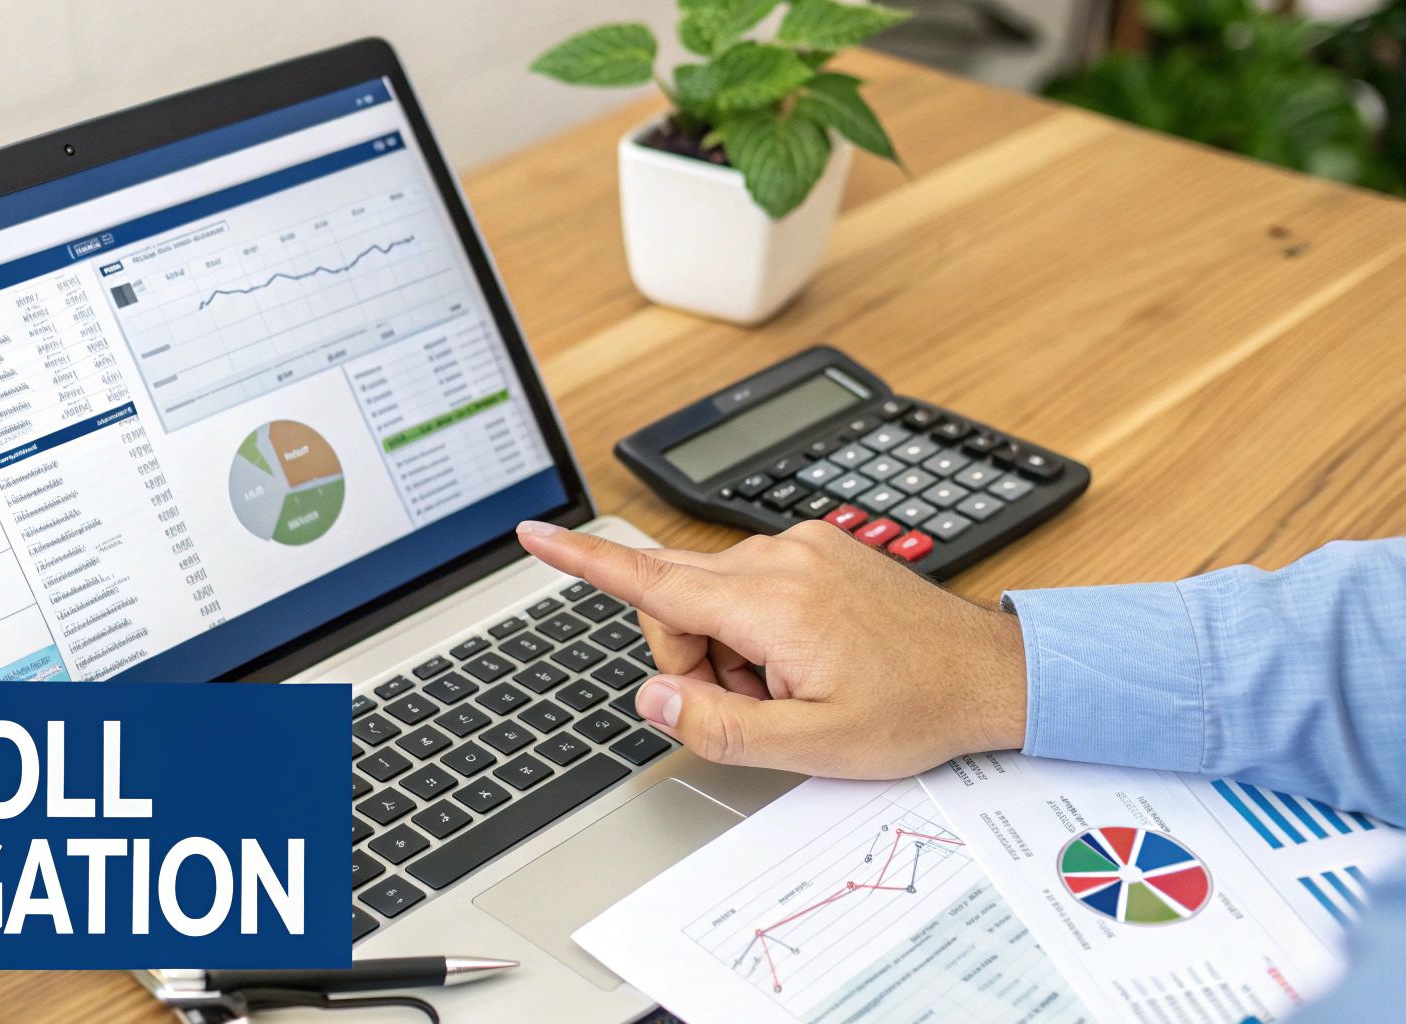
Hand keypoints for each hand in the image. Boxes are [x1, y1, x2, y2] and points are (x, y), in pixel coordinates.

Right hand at [514, 519, 1027, 777]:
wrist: (989, 674)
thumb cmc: (915, 709)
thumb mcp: (812, 746)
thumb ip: (719, 726)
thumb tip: (651, 698)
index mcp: (774, 602)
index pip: (652, 578)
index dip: (583, 560)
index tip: (535, 536)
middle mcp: (782, 557)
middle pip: (677, 597)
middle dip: (693, 658)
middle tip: (753, 705)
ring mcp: (801, 547)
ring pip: (711, 596)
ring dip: (729, 649)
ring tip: (791, 686)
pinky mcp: (815, 548)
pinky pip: (749, 586)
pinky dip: (757, 629)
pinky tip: (803, 659)